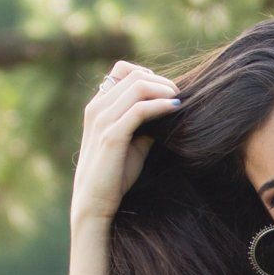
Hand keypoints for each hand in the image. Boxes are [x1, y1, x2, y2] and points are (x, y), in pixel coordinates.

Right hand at [72, 61, 182, 229]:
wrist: (94, 203)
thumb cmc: (113, 176)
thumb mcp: (131, 144)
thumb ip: (143, 126)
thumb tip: (166, 113)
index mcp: (98, 106)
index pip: (122, 71)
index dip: (148, 75)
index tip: (166, 91)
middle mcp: (97, 108)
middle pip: (134, 75)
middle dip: (162, 82)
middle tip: (179, 95)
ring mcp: (102, 120)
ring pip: (137, 86)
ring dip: (163, 90)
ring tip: (179, 100)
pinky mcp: (111, 136)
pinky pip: (140, 109)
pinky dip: (160, 105)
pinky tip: (175, 109)